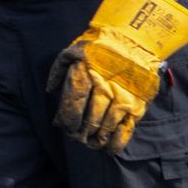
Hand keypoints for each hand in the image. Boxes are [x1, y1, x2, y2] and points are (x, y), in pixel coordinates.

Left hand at [47, 0, 187, 152]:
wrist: (134, 38)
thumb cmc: (98, 46)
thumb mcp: (72, 51)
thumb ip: (58, 70)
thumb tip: (49, 90)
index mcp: (87, 74)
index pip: (74, 103)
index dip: (67, 118)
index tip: (64, 126)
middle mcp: (105, 86)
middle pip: (90, 117)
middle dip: (81, 132)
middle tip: (76, 138)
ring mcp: (124, 95)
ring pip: (108, 124)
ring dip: (97, 138)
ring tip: (91, 144)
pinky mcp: (138, 102)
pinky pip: (127, 126)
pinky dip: (118, 141)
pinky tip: (109, 149)